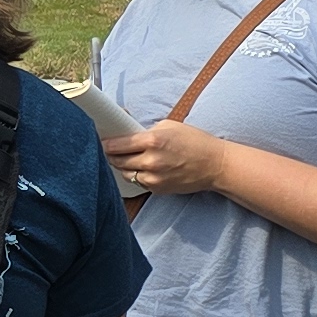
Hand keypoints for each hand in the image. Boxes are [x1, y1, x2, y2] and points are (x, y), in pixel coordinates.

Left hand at [99, 119, 233, 195]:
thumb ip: (146, 131)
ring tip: (126, 159)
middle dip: (111, 155)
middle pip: (117, 161)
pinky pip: (138, 182)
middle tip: (109, 150)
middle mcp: (151, 161)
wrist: (215, 165)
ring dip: (123, 167)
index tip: (101, 141)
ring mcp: (154, 178)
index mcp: (153, 141)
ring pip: (125, 174)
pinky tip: (141, 168)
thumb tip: (127, 132)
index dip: (106, 143)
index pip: (117, 145)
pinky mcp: (158, 189)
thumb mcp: (170, 126)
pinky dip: (136, 175)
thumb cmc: (194, 141)